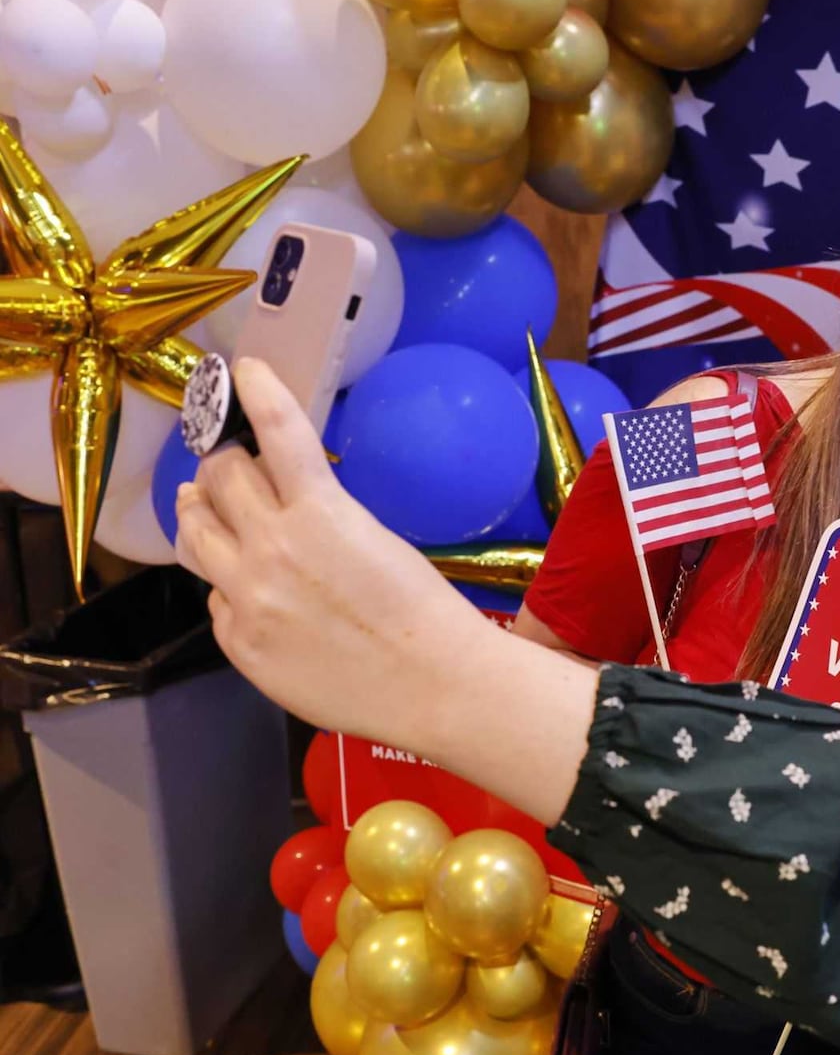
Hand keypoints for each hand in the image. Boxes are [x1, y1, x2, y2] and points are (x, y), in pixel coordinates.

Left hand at [174, 358, 483, 745]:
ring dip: (199, 512)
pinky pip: (215, 599)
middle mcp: (271, 548)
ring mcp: (248, 598)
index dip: (255, 390)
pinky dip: (229, 587)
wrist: (433, 683)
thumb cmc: (424, 610)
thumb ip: (317, 515)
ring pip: (191, 534)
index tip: (242, 371)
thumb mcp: (376, 538)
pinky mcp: (239, 642)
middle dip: (223, 461)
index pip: (274, 430)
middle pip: (216, 477)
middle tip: (230, 460)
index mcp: (320, 512)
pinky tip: (254, 593)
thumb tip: (266, 502)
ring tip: (204, 507)